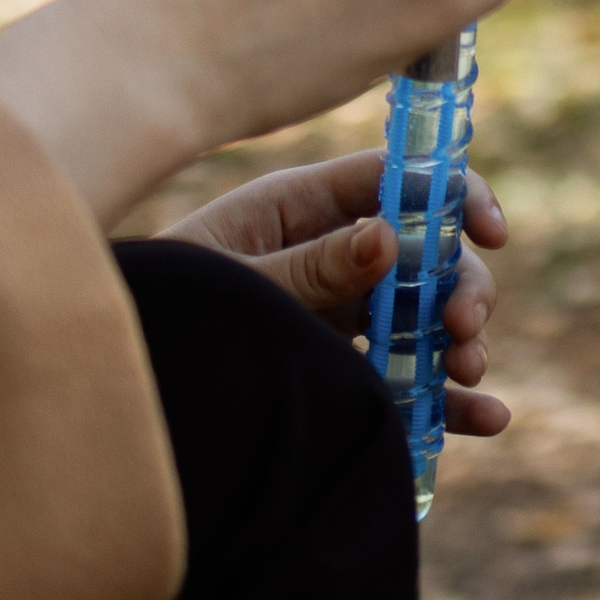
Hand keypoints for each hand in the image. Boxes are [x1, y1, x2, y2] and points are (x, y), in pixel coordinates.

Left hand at [159, 151, 511, 435]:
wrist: (109, 385)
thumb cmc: (156, 312)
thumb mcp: (228, 286)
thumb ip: (306, 268)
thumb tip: (389, 237)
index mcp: (299, 207)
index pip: (397, 180)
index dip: (456, 196)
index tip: (491, 233)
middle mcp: (330, 252)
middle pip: (427, 254)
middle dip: (459, 288)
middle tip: (463, 330)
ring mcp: (338, 311)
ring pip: (427, 316)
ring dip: (461, 343)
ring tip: (469, 378)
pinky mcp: (340, 367)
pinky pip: (406, 377)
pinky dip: (446, 398)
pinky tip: (483, 418)